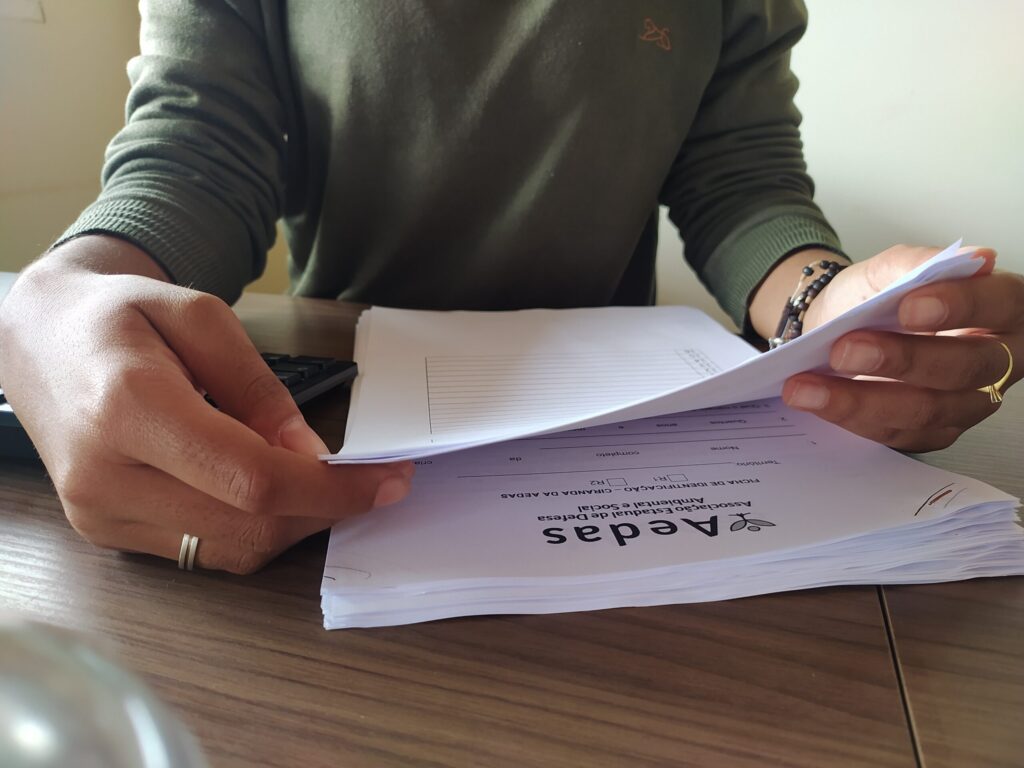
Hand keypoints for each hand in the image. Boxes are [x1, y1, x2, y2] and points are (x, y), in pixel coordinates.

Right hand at [0, 236, 411, 572]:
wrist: (39, 339)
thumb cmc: (120, 316)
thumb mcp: (200, 317)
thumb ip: (258, 388)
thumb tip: (309, 453)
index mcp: (128, 408)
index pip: (252, 479)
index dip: (331, 489)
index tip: (388, 480)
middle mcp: (105, 475)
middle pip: (248, 526)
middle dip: (326, 509)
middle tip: (372, 480)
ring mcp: (99, 513)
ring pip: (230, 551)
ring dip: (296, 525)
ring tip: (325, 483)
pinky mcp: (104, 531)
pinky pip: (202, 552)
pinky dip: (254, 530)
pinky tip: (274, 493)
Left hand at [781, 244, 1022, 450]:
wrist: (841, 326)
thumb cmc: (878, 296)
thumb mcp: (889, 268)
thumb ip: (919, 263)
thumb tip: (973, 259)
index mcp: (1002, 308)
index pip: (998, 305)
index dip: (960, 307)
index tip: (911, 305)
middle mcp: (996, 361)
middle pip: (964, 368)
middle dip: (901, 360)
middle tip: (845, 348)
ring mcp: (967, 403)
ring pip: (926, 410)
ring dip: (861, 399)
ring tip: (807, 384)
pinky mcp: (931, 433)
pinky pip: (895, 433)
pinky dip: (848, 416)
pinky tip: (812, 400)